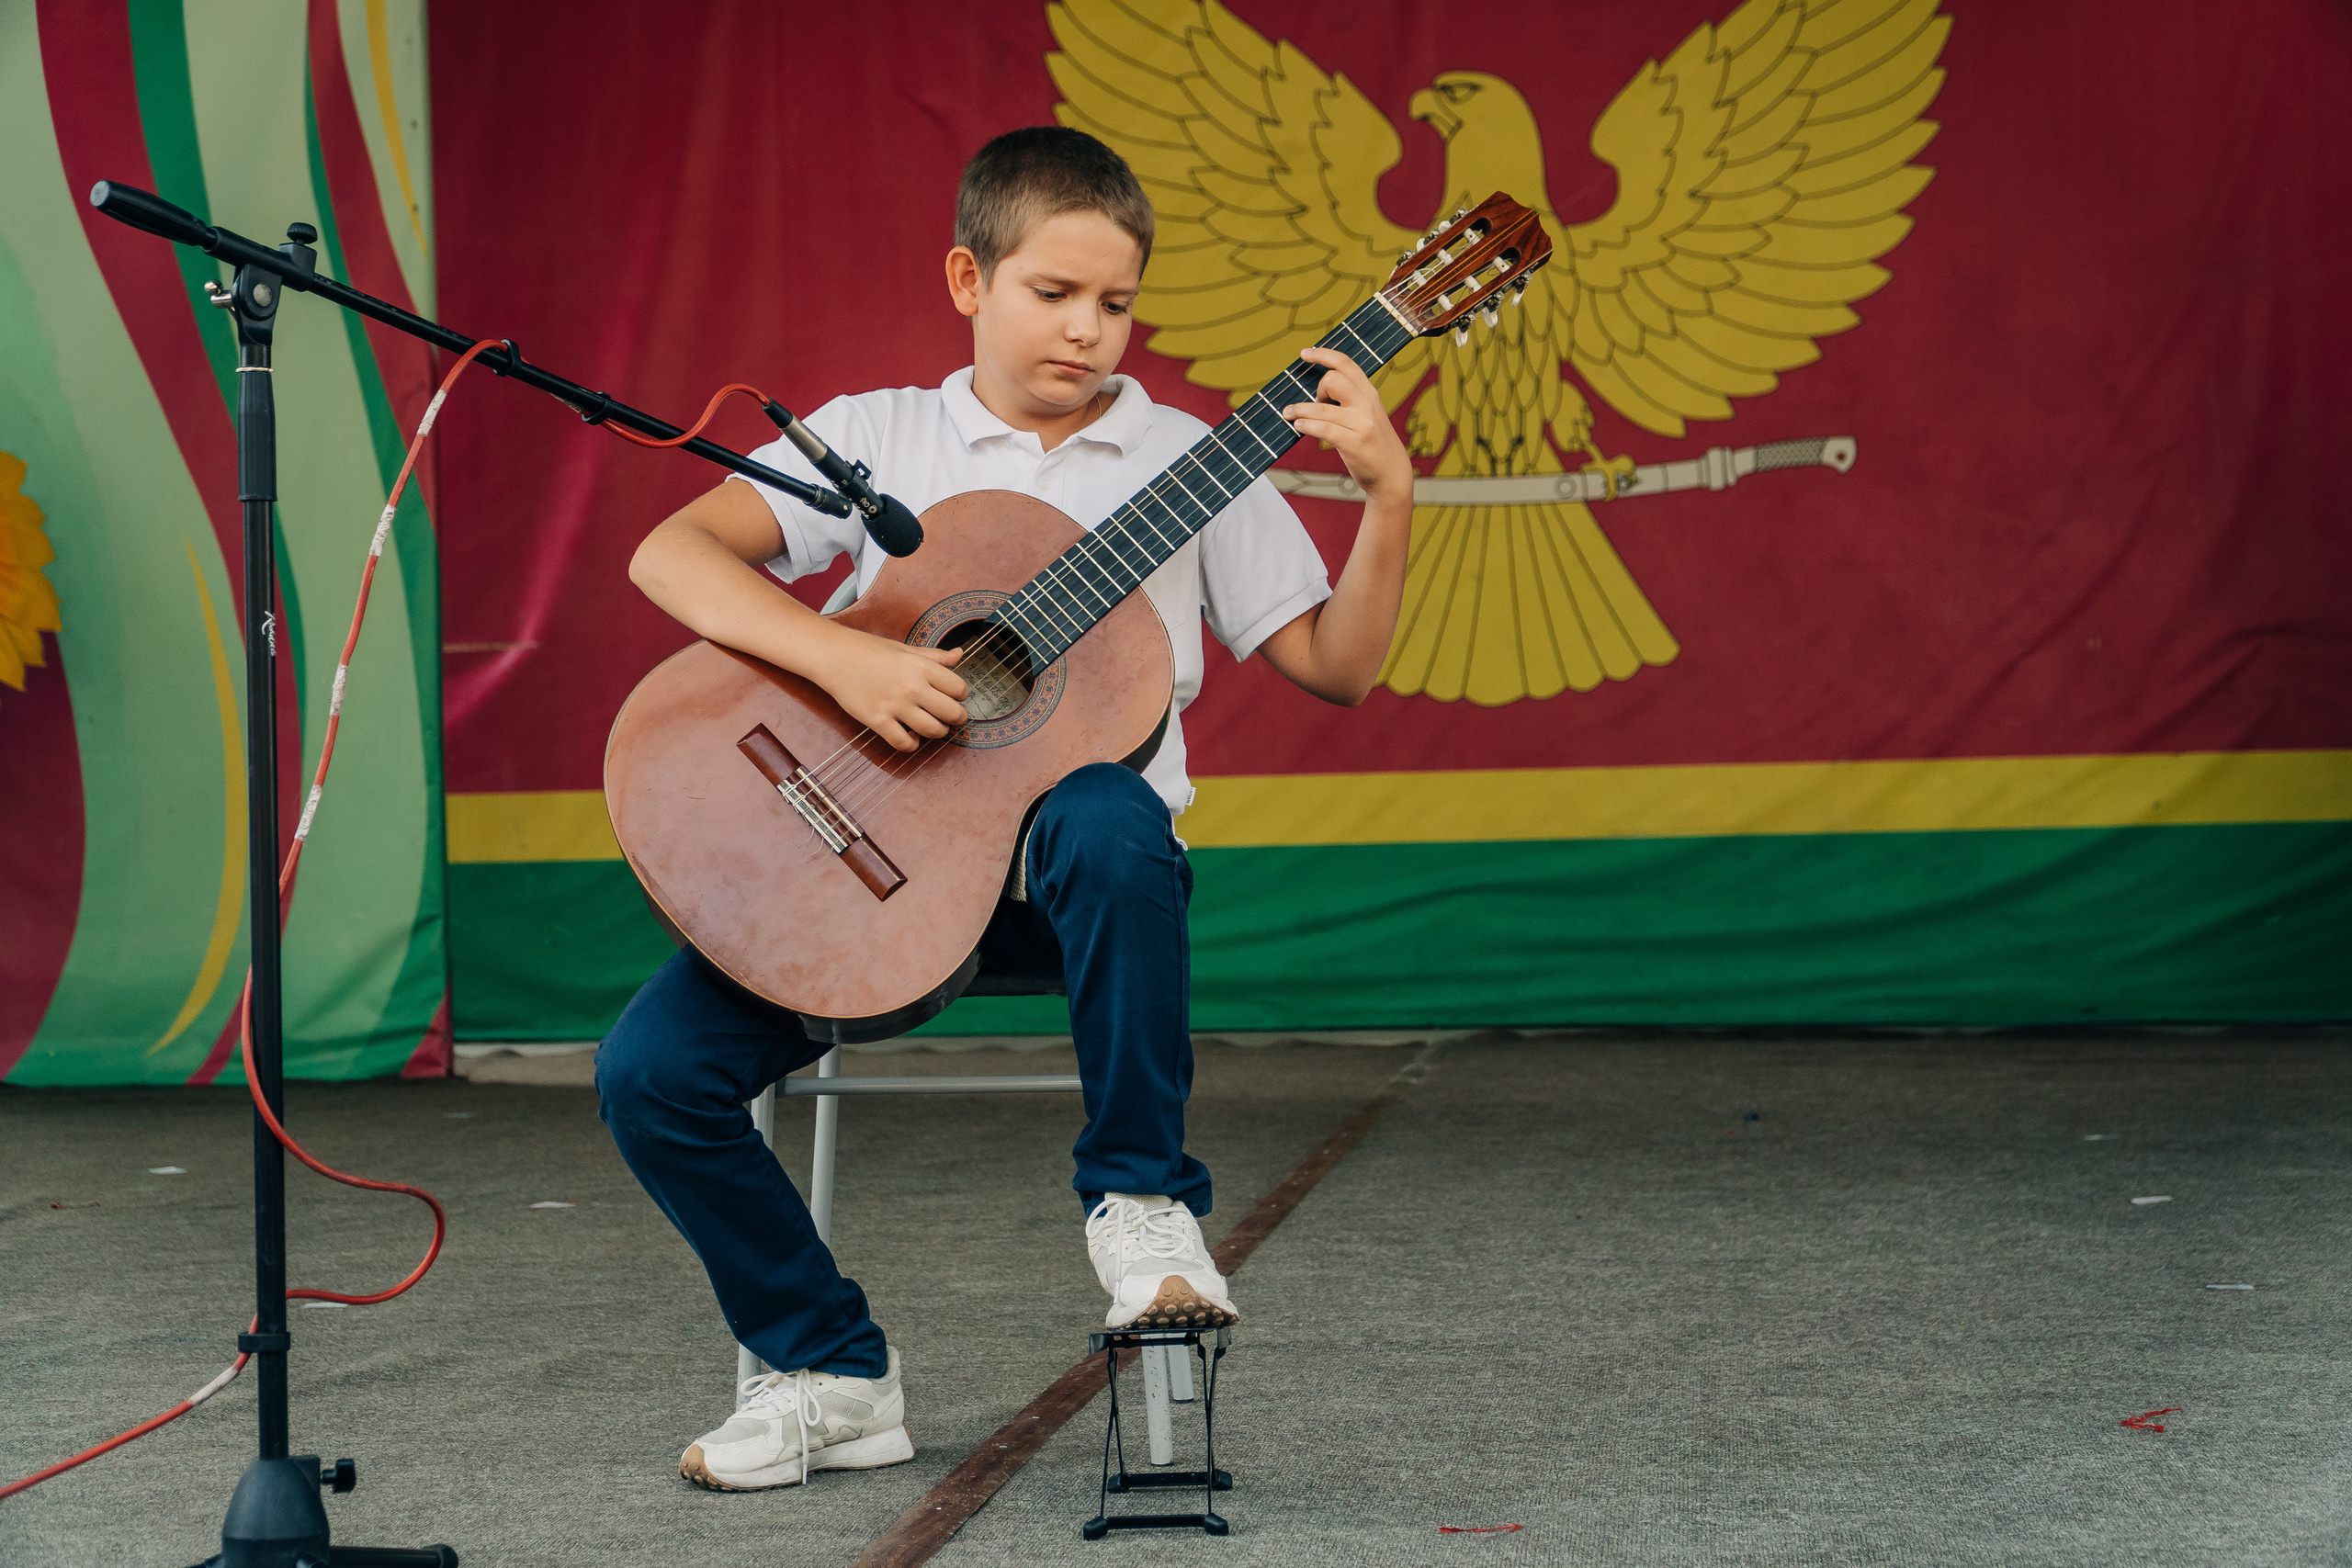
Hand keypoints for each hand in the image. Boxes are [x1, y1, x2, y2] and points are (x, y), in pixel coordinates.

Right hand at [811, 629, 968, 750]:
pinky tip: (911, 736)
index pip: (959, 688)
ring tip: (932, 726)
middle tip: (951, 718)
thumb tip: (960, 654)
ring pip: (933, 731)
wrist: (835, 656)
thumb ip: (934, 656)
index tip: (954, 696)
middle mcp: (912, 686)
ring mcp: (894, 705)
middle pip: (952, 713)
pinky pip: (904, 743)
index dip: (960, 695)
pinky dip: (912, 744)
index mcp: (921, 666)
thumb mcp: (905, 649)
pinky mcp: (877, 720)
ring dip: (937, 732)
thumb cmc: (870, 650)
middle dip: (957, 718)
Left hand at [1282, 347, 1413, 504]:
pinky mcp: (1353, 443)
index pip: (1346, 364)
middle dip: (1317, 388)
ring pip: (1321, 407)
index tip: (1304, 353)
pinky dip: (1306, 425)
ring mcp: (1361, 424)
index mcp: (1370, 393)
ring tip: (1289, 413)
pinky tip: (1299, 426)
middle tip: (1315, 402)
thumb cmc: (1373, 444)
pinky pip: (1323, 429)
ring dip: (1299, 409)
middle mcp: (1367, 404)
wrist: (1392, 474)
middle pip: (1333, 379)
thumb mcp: (1368, 413)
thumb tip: (1319, 389)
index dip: (1323, 354)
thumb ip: (1351, 398)